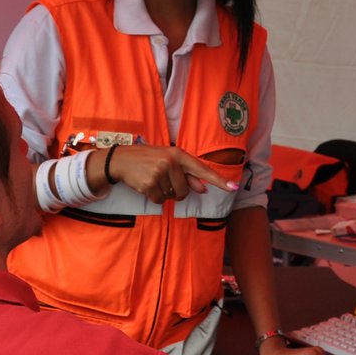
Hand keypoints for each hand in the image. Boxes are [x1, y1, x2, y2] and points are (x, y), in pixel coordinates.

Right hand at [104, 144, 234, 202]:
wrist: (121, 160)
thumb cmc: (149, 160)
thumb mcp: (169, 162)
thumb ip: (187, 175)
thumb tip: (203, 189)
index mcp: (178, 154)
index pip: (202, 169)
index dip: (219, 180)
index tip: (234, 188)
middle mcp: (171, 162)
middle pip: (185, 191)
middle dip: (176, 191)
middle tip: (163, 180)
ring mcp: (160, 172)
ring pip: (172, 197)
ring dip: (164, 193)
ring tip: (153, 180)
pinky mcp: (149, 184)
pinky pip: (160, 200)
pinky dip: (154, 197)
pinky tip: (146, 185)